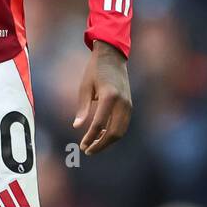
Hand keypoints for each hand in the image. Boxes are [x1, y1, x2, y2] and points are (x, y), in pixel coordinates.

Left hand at [72, 40, 131, 155]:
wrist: (113, 56)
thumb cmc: (95, 70)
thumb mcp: (85, 87)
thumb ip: (82, 108)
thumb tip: (77, 126)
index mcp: (109, 96)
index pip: (99, 124)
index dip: (90, 137)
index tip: (82, 146)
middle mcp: (122, 102)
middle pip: (114, 132)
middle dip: (101, 145)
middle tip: (88, 150)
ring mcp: (128, 104)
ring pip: (121, 131)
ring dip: (107, 141)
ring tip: (93, 144)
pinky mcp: (129, 105)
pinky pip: (123, 124)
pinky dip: (113, 132)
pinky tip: (101, 134)